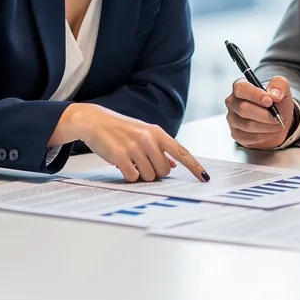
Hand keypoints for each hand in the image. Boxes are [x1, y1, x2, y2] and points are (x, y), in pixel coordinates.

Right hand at [52, 104, 208, 182]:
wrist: (94, 121)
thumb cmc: (120, 129)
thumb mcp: (143, 134)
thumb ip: (160, 149)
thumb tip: (174, 166)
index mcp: (157, 133)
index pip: (181, 152)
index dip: (194, 167)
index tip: (205, 179)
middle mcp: (148, 139)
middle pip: (163, 171)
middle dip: (154, 172)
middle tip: (141, 163)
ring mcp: (135, 147)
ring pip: (149, 176)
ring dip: (140, 174)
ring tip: (130, 161)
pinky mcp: (121, 156)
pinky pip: (133, 177)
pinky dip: (128, 175)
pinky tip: (121, 164)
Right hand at [225, 75, 295, 148]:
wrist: (278, 119)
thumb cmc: (277, 102)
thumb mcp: (282, 88)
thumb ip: (279, 85)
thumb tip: (274, 94)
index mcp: (240, 85)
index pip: (241, 88)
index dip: (255, 95)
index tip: (270, 101)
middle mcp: (233, 102)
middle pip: (243, 109)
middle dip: (265, 115)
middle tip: (278, 117)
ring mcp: (232, 119)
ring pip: (247, 125)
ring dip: (267, 126)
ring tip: (277, 124)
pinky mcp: (235, 133)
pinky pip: (248, 137)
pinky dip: (264, 136)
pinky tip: (270, 131)